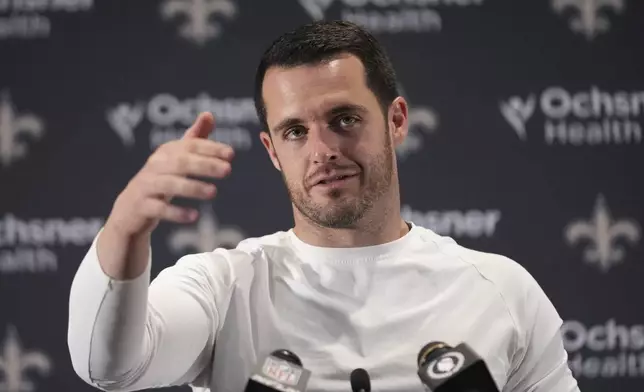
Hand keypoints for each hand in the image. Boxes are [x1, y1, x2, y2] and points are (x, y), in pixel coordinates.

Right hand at [105, 112, 233, 237]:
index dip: (210, 148)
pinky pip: (159, 208)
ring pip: (169, 184)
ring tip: (214, 192)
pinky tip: (195, 216)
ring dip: (193, 187)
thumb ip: (194, 139)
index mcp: (166, 152)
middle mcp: (155, 165)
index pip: (190, 145)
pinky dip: (177, 212)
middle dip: (205, 165)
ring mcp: (146, 186)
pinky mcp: (141, 206)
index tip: (231, 154)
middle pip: (181, 162)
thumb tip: (208, 114)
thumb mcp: (175, 159)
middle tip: (227, 170)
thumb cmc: (160, 180)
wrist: (129, 210)